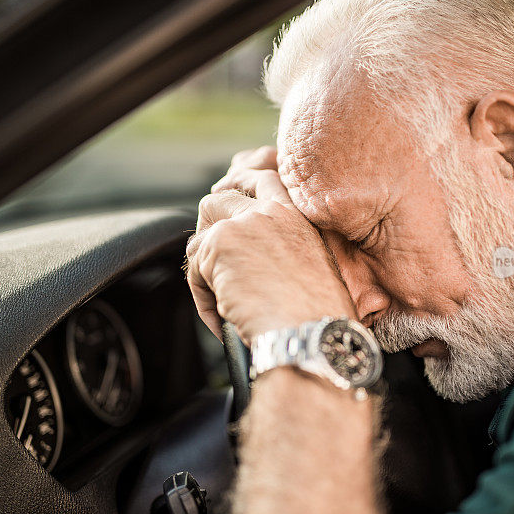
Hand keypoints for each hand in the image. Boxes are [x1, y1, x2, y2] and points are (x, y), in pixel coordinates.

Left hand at [186, 146, 356, 342]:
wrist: (312, 334)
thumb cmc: (319, 319)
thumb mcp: (311, 270)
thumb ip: (282, 249)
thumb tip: (248, 258)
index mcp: (298, 216)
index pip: (263, 179)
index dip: (239, 186)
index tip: (226, 198)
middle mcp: (270, 212)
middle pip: (218, 200)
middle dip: (207, 228)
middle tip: (209, 261)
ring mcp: (242, 225)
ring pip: (199, 239)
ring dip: (205, 272)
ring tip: (225, 304)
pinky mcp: (218, 245)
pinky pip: (194, 271)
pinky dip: (203, 298)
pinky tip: (224, 318)